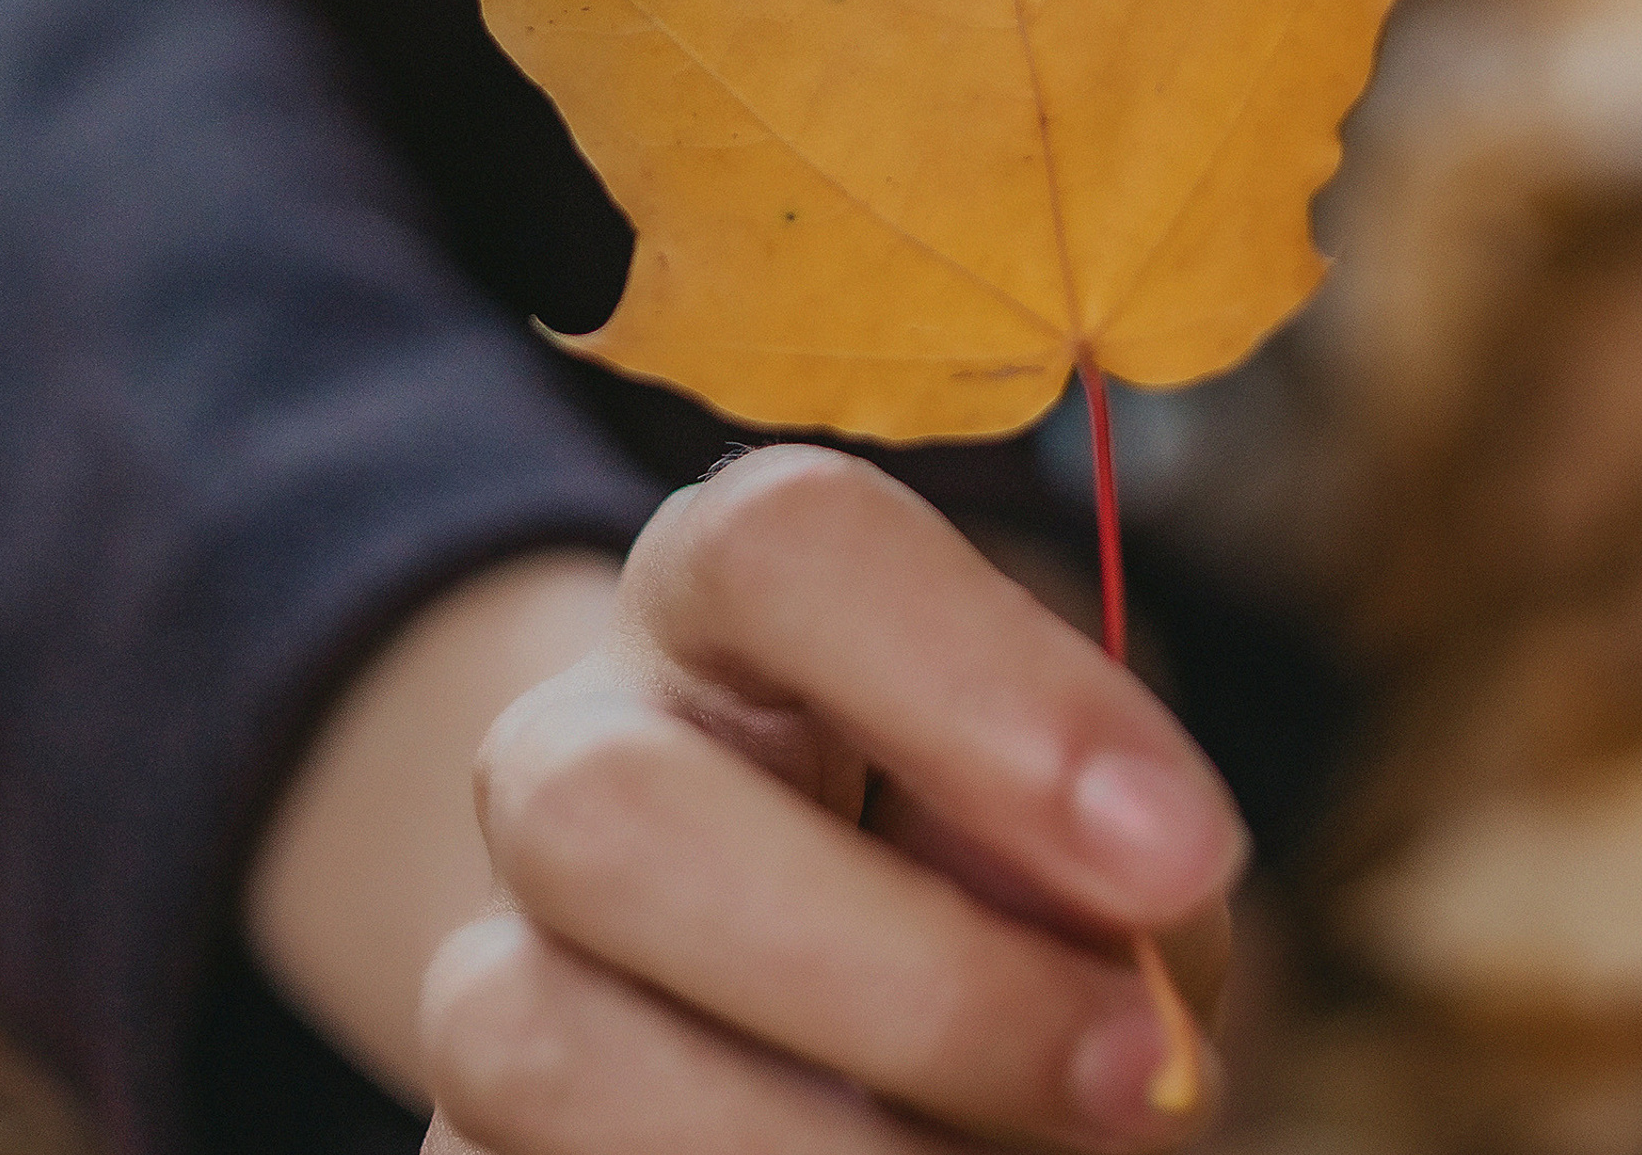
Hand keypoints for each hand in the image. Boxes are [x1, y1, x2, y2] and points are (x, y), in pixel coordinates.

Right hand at [417, 445, 1243, 1154]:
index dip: (984, 685)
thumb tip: (1115, 972)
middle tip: (1141, 1076)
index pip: (786, 547)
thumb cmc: (998, 876)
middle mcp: (572, 743)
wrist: (828, 1002)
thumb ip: (1106, 864)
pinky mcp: (457, 1140)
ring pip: (534, 1039)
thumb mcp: (1075, 829)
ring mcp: (491, 955)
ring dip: (818, 1152)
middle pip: (615, 808)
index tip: (1183, 849)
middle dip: (908, 981)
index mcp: (726, 594)